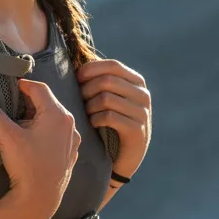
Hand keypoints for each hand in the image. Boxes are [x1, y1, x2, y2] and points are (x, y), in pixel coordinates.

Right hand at [0, 78, 79, 218]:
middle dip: (30, 102)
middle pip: (48, 103)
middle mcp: (69, 125)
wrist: (40, 199)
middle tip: (13, 104)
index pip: (40, 88)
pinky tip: (33, 141)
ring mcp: (72, 141)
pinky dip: (46, 131)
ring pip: (54, 119)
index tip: (12, 86)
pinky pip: (58, 134)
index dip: (24, 84)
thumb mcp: (7, 137)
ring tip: (21, 124)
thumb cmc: (27, 166)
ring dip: (38, 117)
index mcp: (57, 115)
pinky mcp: (70, 154)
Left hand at [76, 58, 151, 179]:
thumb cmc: (110, 122)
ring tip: (87, 113)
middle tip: (79, 100)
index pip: (113, 66)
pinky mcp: (137, 131)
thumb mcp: (109, 97)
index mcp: (137, 82)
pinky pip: (108, 117)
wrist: (123, 157)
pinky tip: (93, 123)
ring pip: (106, 98)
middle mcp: (143, 95)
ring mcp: (142, 113)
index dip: (91, 69)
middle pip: (107, 81)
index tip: (77, 79)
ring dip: (89, 106)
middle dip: (87, 89)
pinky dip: (95, 119)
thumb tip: (75, 60)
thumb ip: (100, 80)